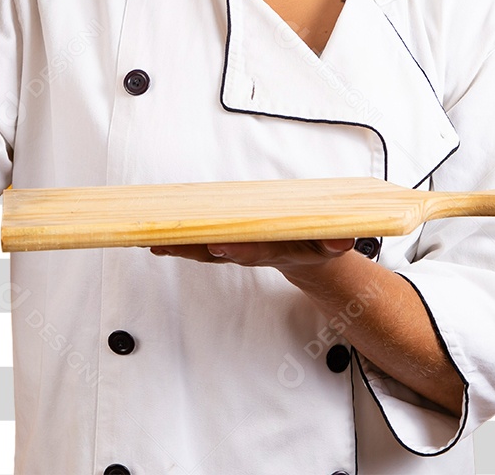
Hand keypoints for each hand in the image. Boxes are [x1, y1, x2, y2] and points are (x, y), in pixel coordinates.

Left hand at [150, 238, 354, 277]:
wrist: (310, 253)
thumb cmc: (317, 240)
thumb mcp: (332, 241)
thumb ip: (334, 241)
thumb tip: (340, 241)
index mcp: (280, 251)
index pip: (258, 252)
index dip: (239, 250)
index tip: (221, 247)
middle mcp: (255, 253)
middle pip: (222, 253)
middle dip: (196, 248)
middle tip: (171, 243)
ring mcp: (240, 250)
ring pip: (206, 250)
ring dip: (180, 246)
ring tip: (154, 241)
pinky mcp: (229, 244)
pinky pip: (202, 245)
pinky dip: (180, 243)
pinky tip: (156, 241)